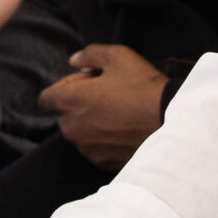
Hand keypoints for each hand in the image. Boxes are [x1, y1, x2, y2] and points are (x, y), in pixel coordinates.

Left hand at [37, 46, 168, 170]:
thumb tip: (74, 61)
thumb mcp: (118, 56)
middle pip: (63, 115)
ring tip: (117, 112)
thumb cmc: (143, 87)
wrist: (171, 123)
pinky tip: (123, 128)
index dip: (64, 88)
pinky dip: (102, 139)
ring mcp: (86, 148)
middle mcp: (72, 128)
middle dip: (78, 104)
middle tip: (106, 94)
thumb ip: (89, 54)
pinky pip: (94, 148)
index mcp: (70, 101)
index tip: (84, 84)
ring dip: (89, 122)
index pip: (45, 99)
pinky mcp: (101, 162)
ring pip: (79, 132)